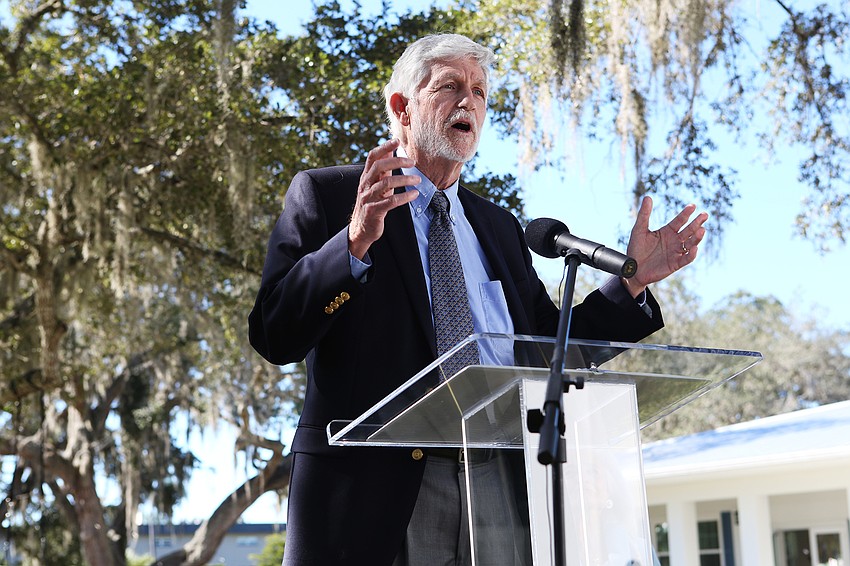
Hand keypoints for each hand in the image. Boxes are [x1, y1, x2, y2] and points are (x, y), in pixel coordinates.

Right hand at [348, 139, 420, 259]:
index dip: (384, 147)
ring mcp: (368, 198)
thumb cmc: (372, 203)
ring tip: (418, 180)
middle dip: (397, 162)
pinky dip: (404, 197)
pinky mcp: (373, 211)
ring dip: (404, 180)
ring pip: (386, 183)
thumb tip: (390, 150)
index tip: (397, 140)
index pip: (372, 157)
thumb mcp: (376, 184)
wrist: (361, 229)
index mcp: (366, 177)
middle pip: (378, 167)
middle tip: (412, 162)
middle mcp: (365, 185)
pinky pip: (390, 201)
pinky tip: (414, 195)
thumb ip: (383, 169)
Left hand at [622, 196, 708, 296]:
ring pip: (690, 243)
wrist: (632, 269)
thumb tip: (648, 196)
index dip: (686, 213)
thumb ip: (644, 214)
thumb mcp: (639, 230)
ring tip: (702, 230)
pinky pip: (686, 258)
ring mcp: (676, 252)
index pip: (679, 221)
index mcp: (667, 231)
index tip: (692, 206)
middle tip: (704, 214)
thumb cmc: (635, 249)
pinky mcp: (675, 264)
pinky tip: (694, 248)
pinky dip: (691, 254)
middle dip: (697, 223)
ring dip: (696, 237)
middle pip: (689, 230)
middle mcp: (674, 240)